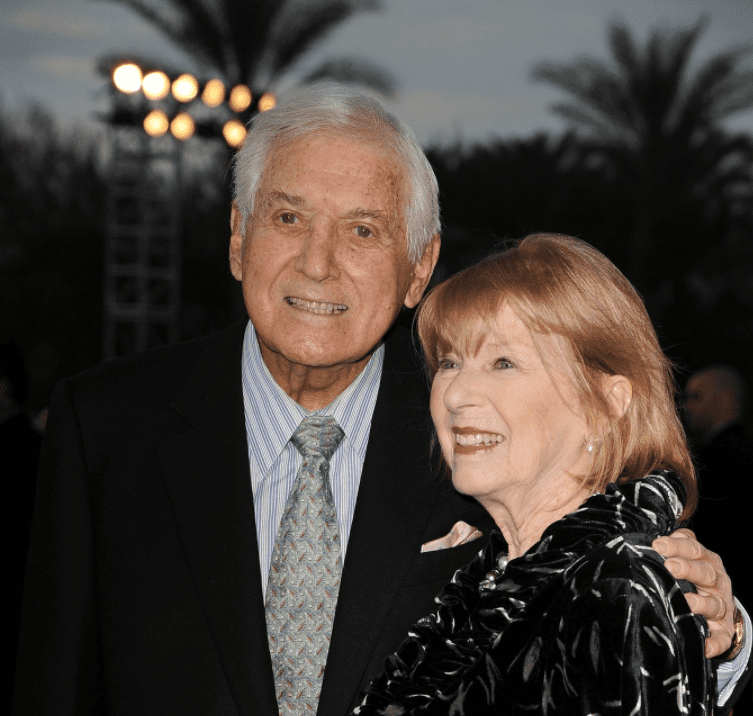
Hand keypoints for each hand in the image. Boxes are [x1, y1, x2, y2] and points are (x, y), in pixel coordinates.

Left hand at [652, 528, 735, 657]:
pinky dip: (713, 643)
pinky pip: (721, 639)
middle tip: (669, 566)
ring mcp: (722, 608)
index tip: (657, 545)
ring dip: (701, 604)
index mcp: (707, 561)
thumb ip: (678, 542)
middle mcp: (717, 582)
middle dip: (688, 569)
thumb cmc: (695, 576)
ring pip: (714, 605)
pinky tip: (704, 646)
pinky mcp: (723, 632)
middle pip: (705, 573)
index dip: (676, 546)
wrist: (720, 607)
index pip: (694, 549)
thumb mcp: (690, 556)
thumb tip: (659, 535)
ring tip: (686, 602)